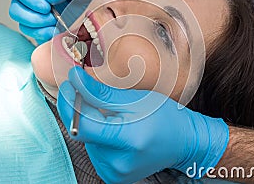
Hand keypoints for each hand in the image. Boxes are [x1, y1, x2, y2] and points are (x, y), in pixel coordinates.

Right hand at [9, 0, 116, 42]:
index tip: (45, 6)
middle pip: (17, 9)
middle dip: (32, 17)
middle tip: (51, 17)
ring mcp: (39, 13)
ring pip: (24, 24)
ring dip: (38, 28)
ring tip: (56, 25)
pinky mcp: (46, 27)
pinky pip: (37, 35)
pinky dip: (45, 36)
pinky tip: (57, 32)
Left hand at [57, 67, 228, 183]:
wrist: (183, 142)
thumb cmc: (164, 117)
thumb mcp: (134, 99)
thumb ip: (100, 93)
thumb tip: (74, 80)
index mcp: (127, 140)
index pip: (83, 125)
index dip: (70, 103)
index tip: (69, 84)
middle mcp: (118, 162)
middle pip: (83, 131)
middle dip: (82, 109)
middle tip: (89, 92)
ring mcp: (114, 173)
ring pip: (87, 140)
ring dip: (91, 123)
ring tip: (113, 115)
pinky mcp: (112, 176)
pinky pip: (94, 150)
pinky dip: (98, 135)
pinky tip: (114, 129)